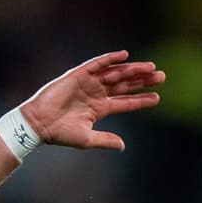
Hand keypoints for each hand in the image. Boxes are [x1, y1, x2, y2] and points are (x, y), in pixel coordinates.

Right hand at [21, 50, 163, 151]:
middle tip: (162, 76)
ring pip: (116, 73)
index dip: (141, 100)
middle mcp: (97, 93)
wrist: (40, 124)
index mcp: (100, 108)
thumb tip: (123, 146)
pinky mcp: (78, 75)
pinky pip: (97, 64)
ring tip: (150, 67)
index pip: (125, 102)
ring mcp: (88, 83)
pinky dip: (110, 59)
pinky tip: (124, 56)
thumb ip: (106, 140)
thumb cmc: (61, 133)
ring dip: (132, 69)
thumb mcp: (87, 138)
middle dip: (143, 80)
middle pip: (125, 84)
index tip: (157, 98)